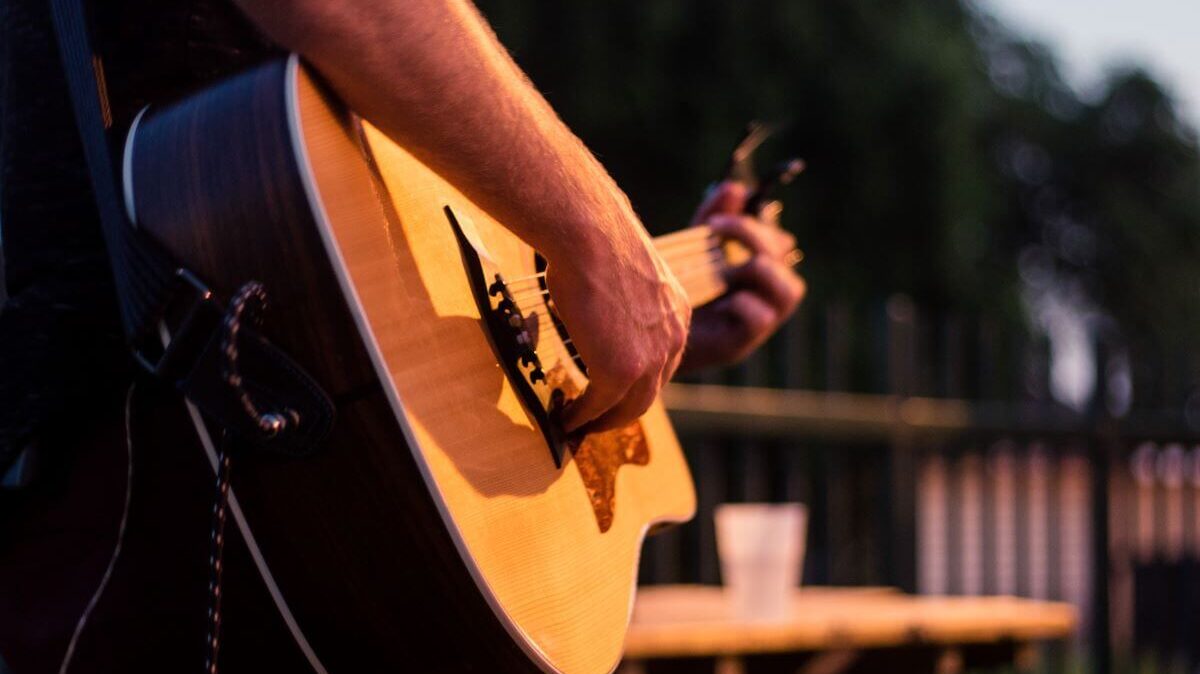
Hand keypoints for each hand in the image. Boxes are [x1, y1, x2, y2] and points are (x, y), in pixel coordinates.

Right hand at [548, 207, 691, 433]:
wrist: (589, 233)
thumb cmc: (594, 238)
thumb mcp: (622, 273)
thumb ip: (621, 299)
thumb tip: (595, 303)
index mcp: (676, 313)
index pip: (661, 361)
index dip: (636, 381)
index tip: (613, 391)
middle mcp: (673, 339)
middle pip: (650, 391)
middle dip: (621, 412)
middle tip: (595, 421)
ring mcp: (650, 359)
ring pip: (630, 407)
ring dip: (602, 422)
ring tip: (578, 427)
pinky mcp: (622, 371)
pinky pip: (601, 406)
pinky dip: (582, 417)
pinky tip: (565, 419)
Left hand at [679, 181, 806, 371]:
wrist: (645, 333)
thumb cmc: (674, 287)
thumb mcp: (692, 245)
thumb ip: (714, 216)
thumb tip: (735, 187)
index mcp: (758, 266)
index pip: (779, 238)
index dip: (756, 224)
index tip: (716, 219)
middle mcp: (766, 292)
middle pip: (785, 256)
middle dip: (751, 235)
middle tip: (714, 228)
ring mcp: (760, 319)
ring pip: (790, 290)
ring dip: (756, 269)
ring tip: (723, 268)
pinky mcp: (742, 342)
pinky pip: (761, 317)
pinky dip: (740, 304)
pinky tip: (717, 303)